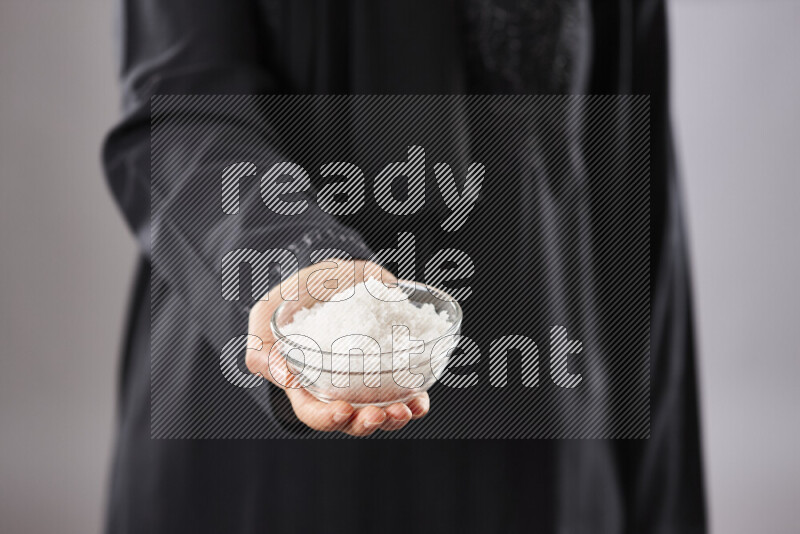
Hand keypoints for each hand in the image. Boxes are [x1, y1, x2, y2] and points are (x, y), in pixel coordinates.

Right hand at [246, 259, 429, 435]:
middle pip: (351, 419)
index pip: (313, 411)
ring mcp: (367, 377)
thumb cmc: (294, 295)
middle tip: (379, 415)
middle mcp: (338, 386)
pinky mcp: (392, 361)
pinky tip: (420, 398)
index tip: (342, 411)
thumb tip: (284, 376)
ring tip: (406, 410)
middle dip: (366, 423)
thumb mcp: (267, 315)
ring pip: (382, 410)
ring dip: (395, 417)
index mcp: (305, 382)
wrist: (335, 271)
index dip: (326, 418)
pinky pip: (406, 389)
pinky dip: (415, 398)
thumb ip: (264, 346)